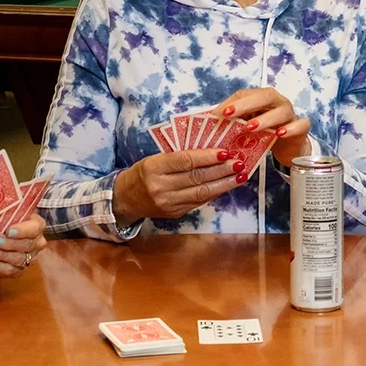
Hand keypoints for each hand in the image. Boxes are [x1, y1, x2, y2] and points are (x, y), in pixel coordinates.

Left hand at [0, 214, 47, 277]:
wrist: (8, 234)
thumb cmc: (8, 220)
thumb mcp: (9, 211)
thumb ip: (4, 210)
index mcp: (37, 225)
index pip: (34, 228)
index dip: (22, 230)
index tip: (8, 231)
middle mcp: (37, 242)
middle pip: (26, 245)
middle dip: (8, 244)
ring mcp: (30, 258)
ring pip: (18, 259)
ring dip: (1, 255)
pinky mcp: (20, 269)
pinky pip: (10, 270)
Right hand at [114, 149, 248, 221]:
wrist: (125, 198)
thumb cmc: (143, 172)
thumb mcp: (155, 159)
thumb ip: (179, 157)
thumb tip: (211, 152)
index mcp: (153, 167)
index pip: (185, 161)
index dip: (207, 157)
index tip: (226, 152)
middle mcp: (160, 187)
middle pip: (196, 177)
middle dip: (221, 170)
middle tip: (239, 163)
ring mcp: (168, 203)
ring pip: (201, 193)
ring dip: (223, 184)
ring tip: (240, 176)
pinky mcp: (175, 213)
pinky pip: (198, 202)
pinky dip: (214, 193)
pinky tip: (226, 186)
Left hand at [213, 88, 311, 167]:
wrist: (288, 148)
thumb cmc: (265, 135)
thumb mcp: (246, 128)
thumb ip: (231, 123)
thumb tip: (208, 123)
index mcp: (261, 99)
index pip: (245, 94)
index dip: (231, 102)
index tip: (216, 114)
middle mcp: (277, 102)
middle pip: (264, 96)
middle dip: (245, 104)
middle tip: (229, 114)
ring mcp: (291, 114)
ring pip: (281, 110)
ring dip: (265, 118)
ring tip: (250, 127)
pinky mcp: (302, 128)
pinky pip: (300, 124)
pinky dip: (291, 128)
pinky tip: (280, 134)